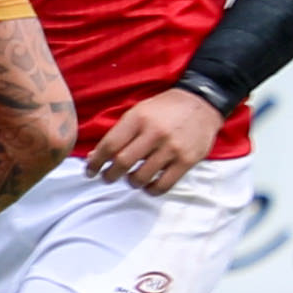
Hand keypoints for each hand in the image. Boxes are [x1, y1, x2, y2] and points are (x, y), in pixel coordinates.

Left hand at [83, 88, 220, 194]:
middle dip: (109, 175)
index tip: (90, 171)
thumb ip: (119, 133)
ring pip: (141, 177)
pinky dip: (151, 190)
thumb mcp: (138, 112)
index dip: (95, 162)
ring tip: (131, 179)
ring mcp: (172, 148)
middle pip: (122, 163)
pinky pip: (164, 185)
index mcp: (138, 118)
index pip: (109, 145)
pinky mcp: (187, 161)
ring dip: (130, 182)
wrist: (201, 103)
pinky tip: (148, 185)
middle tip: (107, 178)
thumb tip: (93, 156)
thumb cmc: (165, 109)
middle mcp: (154, 133)